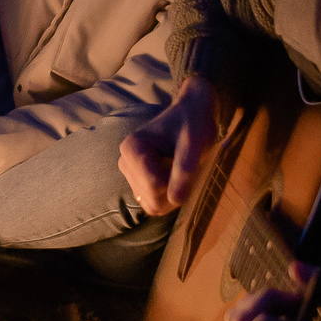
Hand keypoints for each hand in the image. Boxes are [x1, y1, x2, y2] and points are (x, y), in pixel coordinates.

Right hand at [118, 75, 230, 215]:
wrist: (192, 115)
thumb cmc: (193, 124)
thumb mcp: (194, 143)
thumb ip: (185, 170)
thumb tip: (175, 200)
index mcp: (132, 149)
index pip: (154, 186)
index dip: (177, 181)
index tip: (187, 160)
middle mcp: (125, 163)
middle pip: (152, 199)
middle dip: (174, 190)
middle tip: (187, 167)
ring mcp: (130, 174)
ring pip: (153, 205)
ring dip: (173, 194)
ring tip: (181, 170)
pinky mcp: (138, 183)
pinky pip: (153, 204)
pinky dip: (169, 197)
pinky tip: (176, 178)